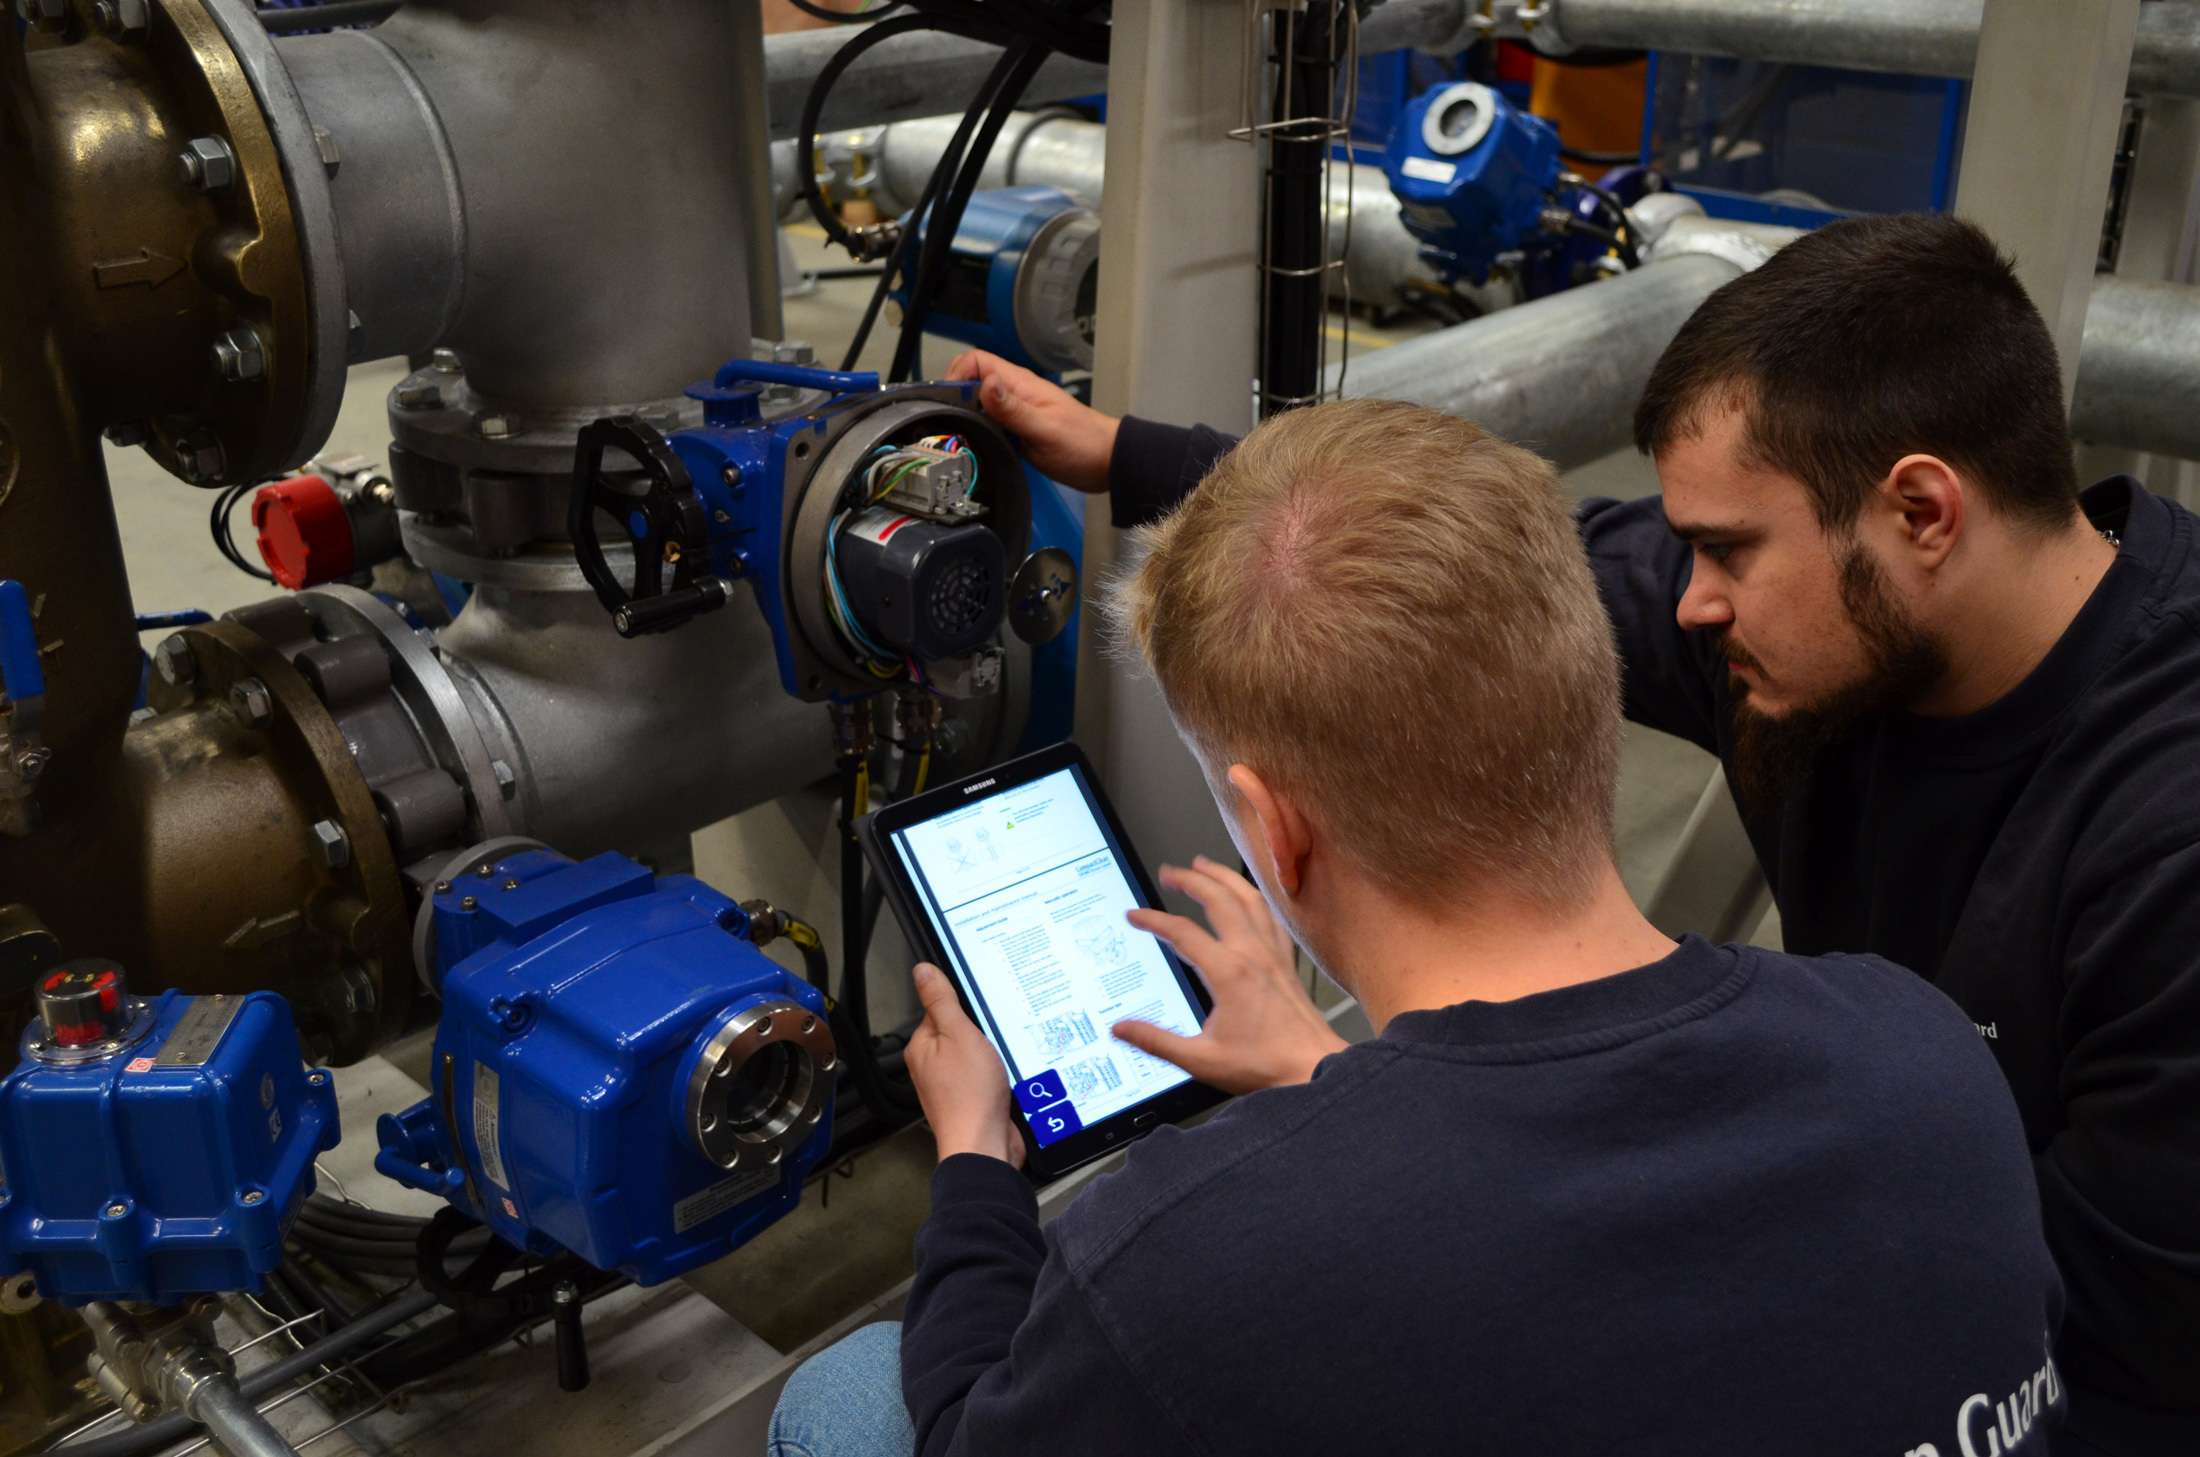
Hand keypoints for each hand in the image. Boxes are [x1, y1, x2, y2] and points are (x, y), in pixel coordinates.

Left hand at [905, 962, 1026, 1167]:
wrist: (985, 1145)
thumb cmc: (969, 1096)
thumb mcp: (959, 1035)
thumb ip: (941, 1001)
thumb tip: (922, 971)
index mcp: (922, 1046)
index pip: (940, 1009)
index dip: (965, 1006)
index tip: (981, 1011)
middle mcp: (932, 1066)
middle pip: (961, 1031)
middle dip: (982, 1031)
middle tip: (994, 1036)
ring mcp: (952, 1084)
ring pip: (977, 1054)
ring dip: (993, 1053)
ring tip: (1001, 1058)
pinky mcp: (973, 1098)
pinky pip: (988, 1075)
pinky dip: (1000, 1072)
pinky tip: (1007, 1075)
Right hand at [944, 349, 1118, 492]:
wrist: (1106, 463)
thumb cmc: (1081, 444)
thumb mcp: (1044, 429)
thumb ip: (1013, 408)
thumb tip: (985, 383)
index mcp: (1019, 383)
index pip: (975, 361)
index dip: (955, 375)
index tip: (946, 402)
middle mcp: (1014, 393)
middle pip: (972, 382)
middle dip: (954, 398)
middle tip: (946, 425)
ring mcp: (1016, 412)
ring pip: (979, 404)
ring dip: (965, 417)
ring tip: (957, 438)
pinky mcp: (1018, 431)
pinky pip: (990, 424)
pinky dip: (979, 432)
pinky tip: (976, 448)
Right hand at [1114, 857, 1347, 1094]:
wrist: (1312, 1069)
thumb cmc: (1265, 1065)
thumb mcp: (1200, 1060)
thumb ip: (1156, 1042)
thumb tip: (1122, 1030)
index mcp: (1229, 973)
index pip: (1182, 933)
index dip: (1153, 920)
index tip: (1135, 916)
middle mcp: (1253, 956)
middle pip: (1219, 899)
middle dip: (1191, 879)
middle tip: (1170, 872)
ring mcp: (1273, 955)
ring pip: (1249, 899)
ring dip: (1224, 877)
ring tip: (1205, 866)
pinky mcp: (1286, 962)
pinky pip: (1270, 917)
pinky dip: (1254, 898)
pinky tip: (1248, 896)